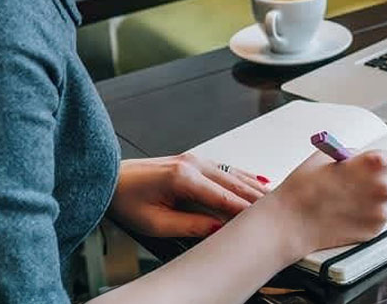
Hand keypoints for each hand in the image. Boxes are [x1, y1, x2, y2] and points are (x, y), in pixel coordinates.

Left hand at [108, 154, 270, 237]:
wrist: (109, 179)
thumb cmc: (126, 199)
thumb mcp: (155, 222)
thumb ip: (190, 225)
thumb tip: (217, 227)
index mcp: (183, 177)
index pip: (223, 197)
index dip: (244, 210)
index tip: (262, 219)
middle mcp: (192, 164)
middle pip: (233, 183)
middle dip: (256, 197)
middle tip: (277, 209)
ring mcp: (194, 160)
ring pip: (232, 174)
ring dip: (253, 187)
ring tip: (273, 198)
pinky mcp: (192, 161)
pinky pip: (224, 169)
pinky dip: (242, 176)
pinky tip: (255, 181)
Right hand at [266, 149, 386, 255]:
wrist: (293, 220)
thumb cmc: (305, 186)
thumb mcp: (330, 155)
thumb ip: (355, 156)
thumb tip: (366, 160)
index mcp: (376, 163)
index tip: (384, 168)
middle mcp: (384, 187)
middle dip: (382, 183)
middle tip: (363, 185)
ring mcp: (381, 211)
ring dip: (376, 201)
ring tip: (350, 200)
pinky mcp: (375, 230)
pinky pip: (378, 219)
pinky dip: (368, 216)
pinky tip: (348, 213)